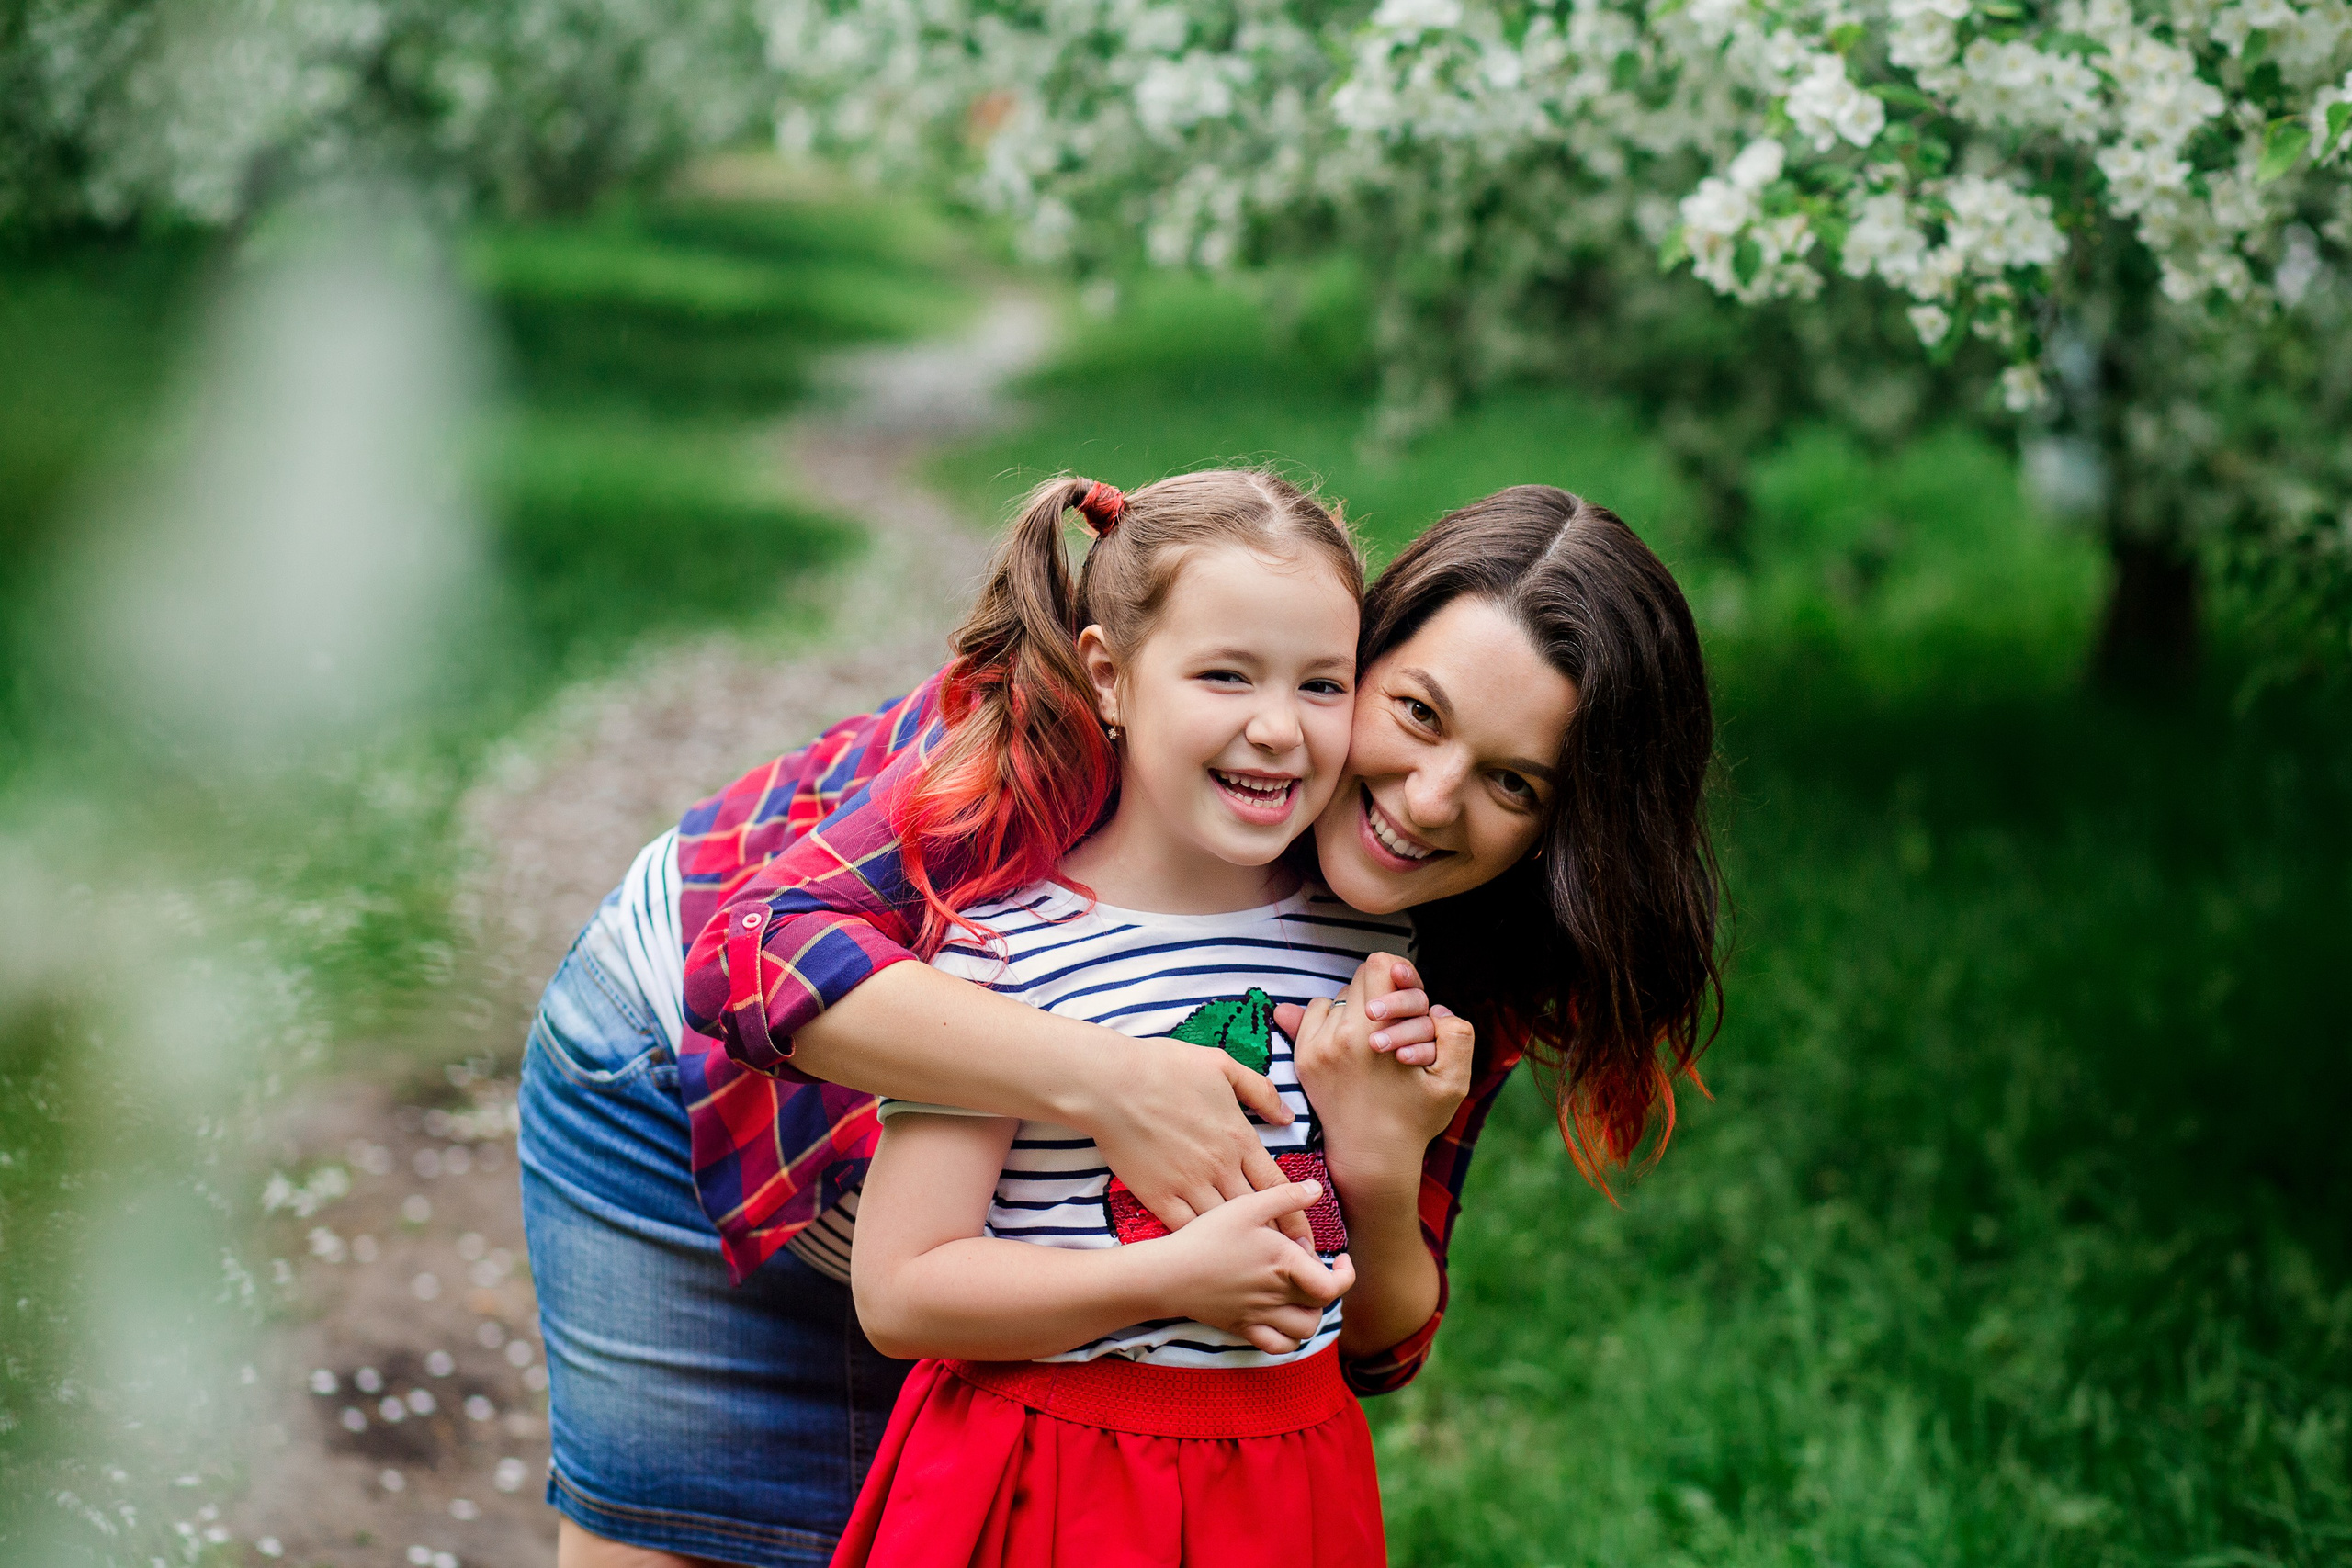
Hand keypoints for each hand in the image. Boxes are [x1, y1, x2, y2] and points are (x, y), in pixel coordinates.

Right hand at [1081, 1036, 1311, 1244]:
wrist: (1111, 1084)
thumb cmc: (1165, 1067)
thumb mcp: (1221, 1066)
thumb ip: (1259, 1091)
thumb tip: (1286, 1116)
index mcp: (1239, 1138)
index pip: (1278, 1186)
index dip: (1296, 1215)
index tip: (1308, 1239)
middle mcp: (1219, 1167)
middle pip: (1257, 1214)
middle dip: (1278, 1240)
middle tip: (1293, 1262)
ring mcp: (1188, 1184)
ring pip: (1225, 1226)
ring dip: (1243, 1247)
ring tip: (1258, 1267)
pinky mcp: (1158, 1195)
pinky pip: (1186, 1228)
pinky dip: (1201, 1242)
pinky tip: (1210, 1254)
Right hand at [1137, 1180, 1356, 1353]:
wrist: (1169, 1274)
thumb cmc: (1206, 1237)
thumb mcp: (1246, 1206)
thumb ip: (1285, 1196)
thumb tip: (1318, 1189)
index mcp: (1285, 1265)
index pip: (1333, 1285)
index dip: (1345, 1274)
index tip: (1341, 1260)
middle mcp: (1277, 1295)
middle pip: (1321, 1304)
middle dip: (1325, 1286)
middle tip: (1309, 1267)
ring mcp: (1260, 1316)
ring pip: (1304, 1330)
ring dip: (1311, 1314)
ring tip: (1300, 1294)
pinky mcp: (1243, 1328)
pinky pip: (1278, 1346)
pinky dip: (1288, 1339)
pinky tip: (1282, 1319)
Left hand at [1284, 957, 1474, 1202]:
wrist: (1372, 1156)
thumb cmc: (1416, 1118)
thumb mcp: (1452, 1081)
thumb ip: (1455, 1032)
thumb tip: (1432, 1003)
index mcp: (1372, 1034)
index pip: (1379, 966)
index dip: (1400, 975)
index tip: (1408, 994)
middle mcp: (1338, 1036)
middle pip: (1359, 977)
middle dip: (1382, 993)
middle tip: (1394, 1022)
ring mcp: (1315, 1046)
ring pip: (1339, 996)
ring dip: (1359, 1008)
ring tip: (1376, 1041)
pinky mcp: (1303, 1057)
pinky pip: (1316, 1012)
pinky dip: (1334, 1020)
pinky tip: (1353, 1046)